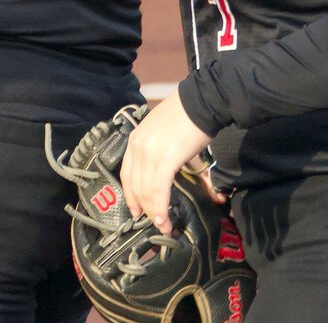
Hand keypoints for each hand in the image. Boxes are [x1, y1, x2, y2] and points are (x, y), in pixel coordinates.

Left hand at [121, 97, 219, 233]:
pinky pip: (158, 188)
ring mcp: (148, 152)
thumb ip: (169, 161)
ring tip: (163, 226)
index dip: (131, 195)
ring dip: (154, 211)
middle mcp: (137, 146)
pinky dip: (160, 206)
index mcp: (135, 141)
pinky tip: (163, 218)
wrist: (201, 102)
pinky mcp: (164, 158)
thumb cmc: (188, 119)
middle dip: (143, 207)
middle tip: (154, 223)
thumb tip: (178, 178)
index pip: (126, 174)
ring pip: (146, 190)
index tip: (136, 210)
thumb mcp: (168, 139)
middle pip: (135, 185)